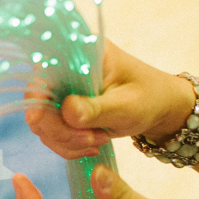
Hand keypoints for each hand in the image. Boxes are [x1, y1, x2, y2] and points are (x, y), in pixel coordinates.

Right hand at [23, 41, 196, 158]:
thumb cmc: (151, 98)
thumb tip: (67, 112)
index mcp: (81, 53)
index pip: (44, 72)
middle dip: (59, 129)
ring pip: (43, 122)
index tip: (40, 121)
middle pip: (38, 101)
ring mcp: (64, 90)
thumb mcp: (127, 105)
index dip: (36, 96)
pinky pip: (52, 132)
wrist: (162, 108)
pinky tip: (91, 144)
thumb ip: (96, 108)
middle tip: (91, 140)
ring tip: (98, 141)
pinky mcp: (64, 109)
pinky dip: (68, 145)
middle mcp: (66, 69)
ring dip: (66, 140)